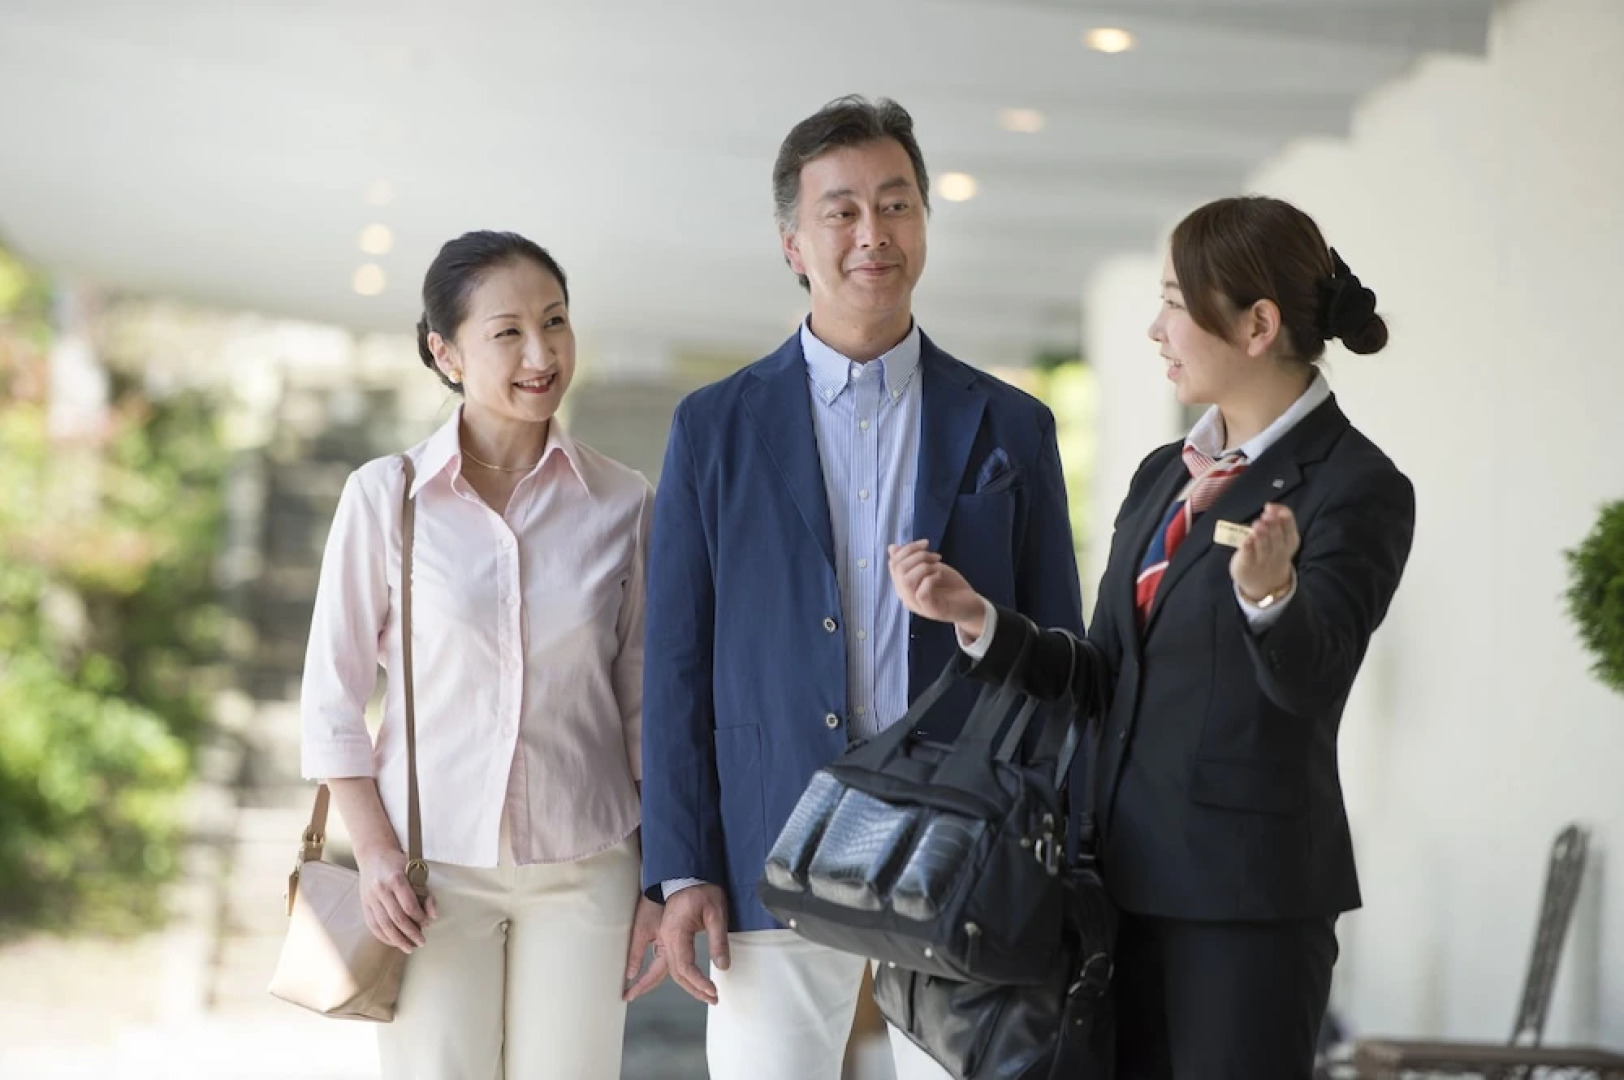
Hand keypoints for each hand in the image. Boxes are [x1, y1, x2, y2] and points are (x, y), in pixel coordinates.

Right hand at [356, 845, 436, 953]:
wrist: (374, 854)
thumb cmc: (399, 863)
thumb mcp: (416, 871)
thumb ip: (426, 893)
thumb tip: (433, 916)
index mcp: (396, 878)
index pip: (409, 905)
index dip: (420, 918)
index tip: (428, 924)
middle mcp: (381, 889)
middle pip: (396, 918)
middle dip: (410, 933)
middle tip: (421, 942)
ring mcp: (370, 898)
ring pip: (384, 925)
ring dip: (397, 940)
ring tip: (409, 948)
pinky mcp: (364, 904)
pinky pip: (373, 925)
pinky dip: (384, 936)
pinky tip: (393, 942)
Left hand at [622, 894, 668, 1001]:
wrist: (668, 887)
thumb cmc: (654, 905)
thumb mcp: (641, 928)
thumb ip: (636, 952)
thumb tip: (630, 973)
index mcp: (665, 949)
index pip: (653, 975)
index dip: (640, 987)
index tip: (628, 996)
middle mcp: (670, 949)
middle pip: (659, 976)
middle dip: (644, 987)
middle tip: (629, 996)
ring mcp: (672, 943)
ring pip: (664, 969)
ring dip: (651, 980)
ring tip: (637, 988)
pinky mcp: (670, 937)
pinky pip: (665, 959)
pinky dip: (655, 969)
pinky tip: (650, 970)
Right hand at [657, 883, 730, 1005]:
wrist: (687, 874)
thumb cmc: (702, 890)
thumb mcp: (716, 913)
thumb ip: (718, 940)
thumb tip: (723, 966)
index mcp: (676, 934)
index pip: (686, 967)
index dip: (699, 983)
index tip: (714, 991)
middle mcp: (666, 939)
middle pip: (677, 973)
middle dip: (694, 989)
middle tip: (713, 999)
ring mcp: (665, 938)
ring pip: (672, 970)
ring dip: (688, 985)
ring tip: (705, 996)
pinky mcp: (668, 937)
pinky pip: (671, 962)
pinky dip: (681, 976)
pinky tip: (692, 982)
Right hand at [888, 540, 985, 637]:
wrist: (971, 606)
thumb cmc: (949, 586)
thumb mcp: (930, 567)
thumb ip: (912, 559)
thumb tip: (891, 547)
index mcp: (903, 586)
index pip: (894, 564)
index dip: (908, 549)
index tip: (926, 543)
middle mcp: (906, 596)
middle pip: (899, 570)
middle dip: (917, 555)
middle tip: (935, 556)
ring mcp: (918, 605)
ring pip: (907, 581)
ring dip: (923, 566)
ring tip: (937, 566)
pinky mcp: (931, 611)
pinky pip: (922, 593)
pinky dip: (931, 579)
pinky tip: (940, 576)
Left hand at [1230, 503, 1299, 601]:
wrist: (1264, 584)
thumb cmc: (1271, 551)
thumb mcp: (1279, 536)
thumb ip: (1276, 519)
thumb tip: (1270, 506)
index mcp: (1290, 543)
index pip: (1291, 530)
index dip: (1284, 519)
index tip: (1273, 508)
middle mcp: (1279, 552)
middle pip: (1277, 539)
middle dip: (1272, 526)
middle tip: (1266, 516)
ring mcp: (1263, 561)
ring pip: (1263, 548)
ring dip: (1261, 536)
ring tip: (1258, 524)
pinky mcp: (1248, 565)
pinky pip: (1249, 556)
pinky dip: (1248, 548)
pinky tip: (1246, 539)